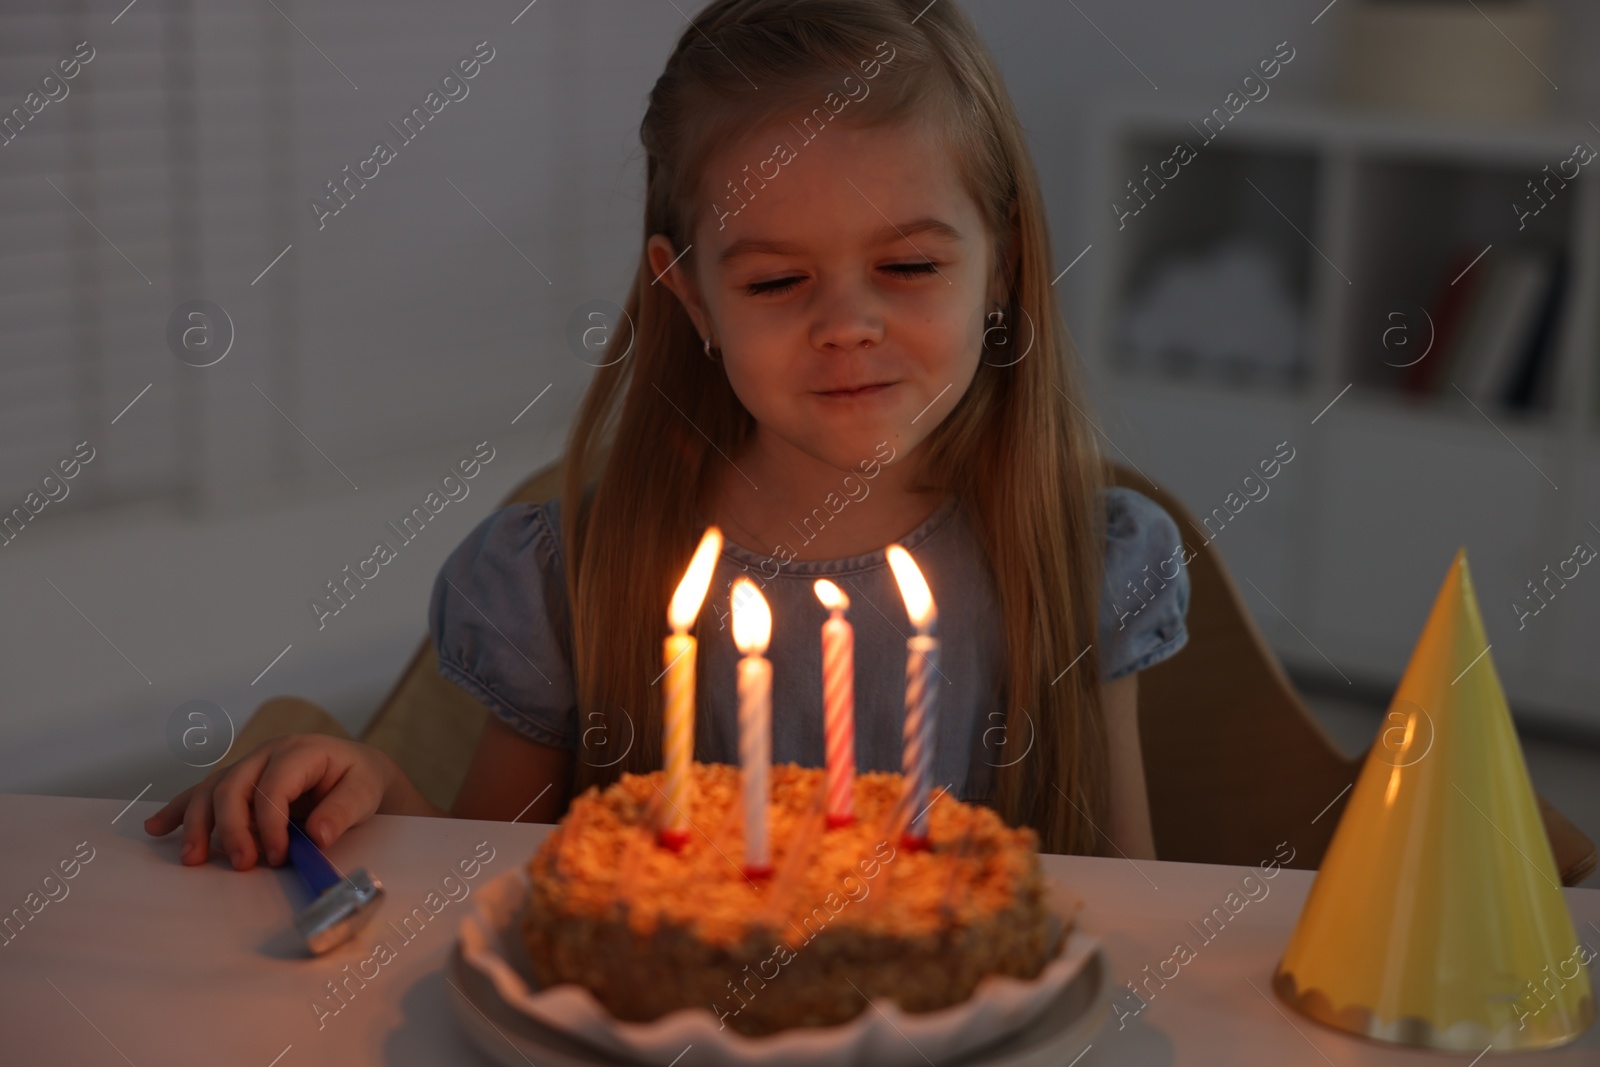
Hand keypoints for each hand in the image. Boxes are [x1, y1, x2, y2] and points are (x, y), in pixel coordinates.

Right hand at [142, 734, 396, 869]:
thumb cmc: (358, 780)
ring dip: (197, 823)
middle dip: (231, 828)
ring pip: (211, 789)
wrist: (354, 770)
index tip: (277, 857)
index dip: (271, 824)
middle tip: (241, 863)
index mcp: (300, 751)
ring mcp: (248, 765)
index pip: (274, 786)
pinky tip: (157, 828)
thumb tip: (319, 836)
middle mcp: (268, 753)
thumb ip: (343, 811)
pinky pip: (202, 793)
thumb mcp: (365, 791)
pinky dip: (178, 810)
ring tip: (191, 858)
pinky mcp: (237, 781)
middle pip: (234, 786)